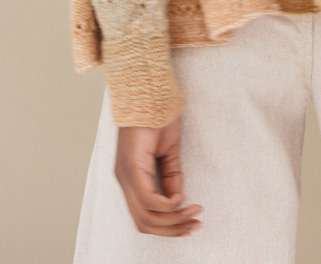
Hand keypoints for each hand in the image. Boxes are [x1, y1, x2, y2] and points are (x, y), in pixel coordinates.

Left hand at [114, 116, 202, 237]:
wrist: (151, 91)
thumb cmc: (157, 115)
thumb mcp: (167, 151)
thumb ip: (170, 175)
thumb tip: (176, 198)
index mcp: (131, 177)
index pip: (144, 216)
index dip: (167, 227)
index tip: (190, 224)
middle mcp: (124, 180)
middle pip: (144, 223)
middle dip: (172, 229)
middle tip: (195, 225)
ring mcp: (126, 175)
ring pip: (146, 216)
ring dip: (173, 220)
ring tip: (194, 213)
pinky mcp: (131, 167)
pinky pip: (148, 199)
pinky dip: (167, 204)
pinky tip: (181, 197)